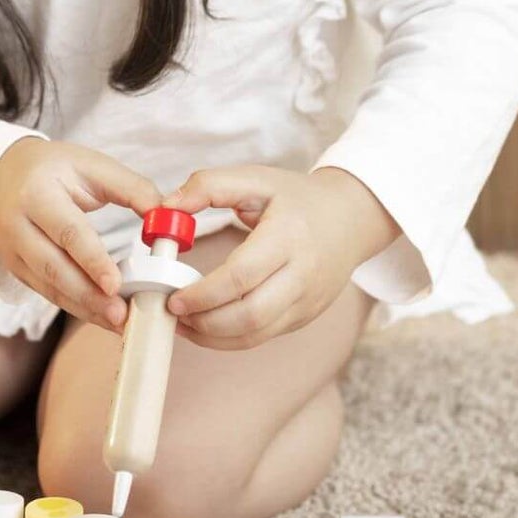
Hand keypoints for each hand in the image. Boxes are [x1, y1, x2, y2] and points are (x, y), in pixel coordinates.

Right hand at [0, 138, 163, 330]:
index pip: (67, 232)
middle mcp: (17, 224)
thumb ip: (132, 188)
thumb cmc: (55, 169)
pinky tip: (101, 315)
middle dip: (89, 295)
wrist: (4, 175)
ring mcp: (13, 251)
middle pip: (54, 267)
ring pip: (49, 286)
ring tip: (118, 321)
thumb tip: (166, 218)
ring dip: (85, 308)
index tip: (117, 285)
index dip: (92, 261)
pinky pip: (48, 292)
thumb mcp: (92, 164)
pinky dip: (76, 306)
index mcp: (36, 193)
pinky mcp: (17, 268)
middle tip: (121, 315)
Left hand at [158, 165, 400, 349]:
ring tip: (182, 321)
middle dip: (204, 321)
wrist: (350, 218)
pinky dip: (230, 339)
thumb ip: (208, 186)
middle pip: (250, 314)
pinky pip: (264, 336)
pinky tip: (204, 326)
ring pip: (256, 334)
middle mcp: (303, 274)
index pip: (242, 276)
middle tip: (172, 310)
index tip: (173, 295)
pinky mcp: (305, 316)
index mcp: (288, 237)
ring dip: (213, 336)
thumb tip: (167, 207)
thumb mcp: (255, 178)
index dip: (203, 293)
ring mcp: (307, 301)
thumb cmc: (296, 198)